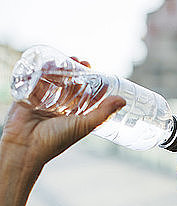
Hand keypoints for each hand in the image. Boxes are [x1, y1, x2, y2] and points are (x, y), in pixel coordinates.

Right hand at [1, 57, 125, 170]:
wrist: (25, 146)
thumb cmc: (54, 140)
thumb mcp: (83, 126)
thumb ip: (102, 113)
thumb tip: (123, 100)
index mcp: (73, 117)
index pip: (86, 97)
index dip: (93, 85)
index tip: (99, 74)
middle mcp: (59, 108)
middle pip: (70, 86)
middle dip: (78, 73)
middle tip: (84, 63)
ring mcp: (44, 101)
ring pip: (55, 80)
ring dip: (62, 68)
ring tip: (71, 59)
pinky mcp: (29, 96)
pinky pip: (36, 79)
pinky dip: (43, 69)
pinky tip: (51, 61)